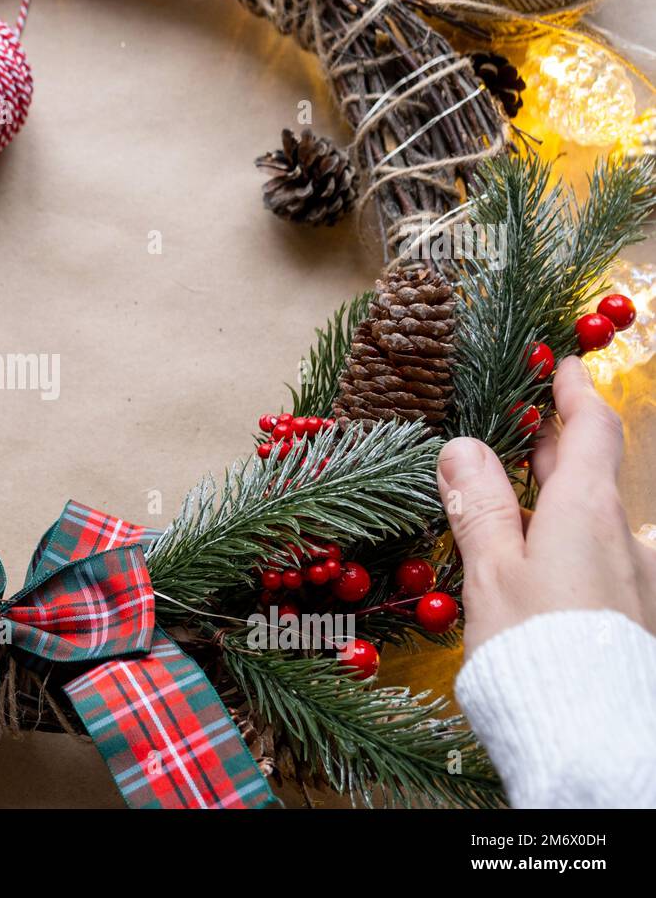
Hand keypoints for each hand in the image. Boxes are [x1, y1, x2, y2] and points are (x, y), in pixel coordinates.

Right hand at [437, 355, 655, 651]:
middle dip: (555, 450)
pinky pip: (601, 566)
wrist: (592, 734)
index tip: (563, 365)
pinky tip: (539, 575)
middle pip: (592, 475)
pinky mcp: (636, 620)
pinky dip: (568, 551)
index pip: (592, 429)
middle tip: (518, 432)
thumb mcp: (491, 569)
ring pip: (595, 525)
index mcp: (588, 511)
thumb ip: (479, 505)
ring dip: (558, 507)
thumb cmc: (533, 644)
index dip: (576, 392)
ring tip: (512, 512)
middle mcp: (625, 538)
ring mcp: (637, 581)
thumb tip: (462, 446)